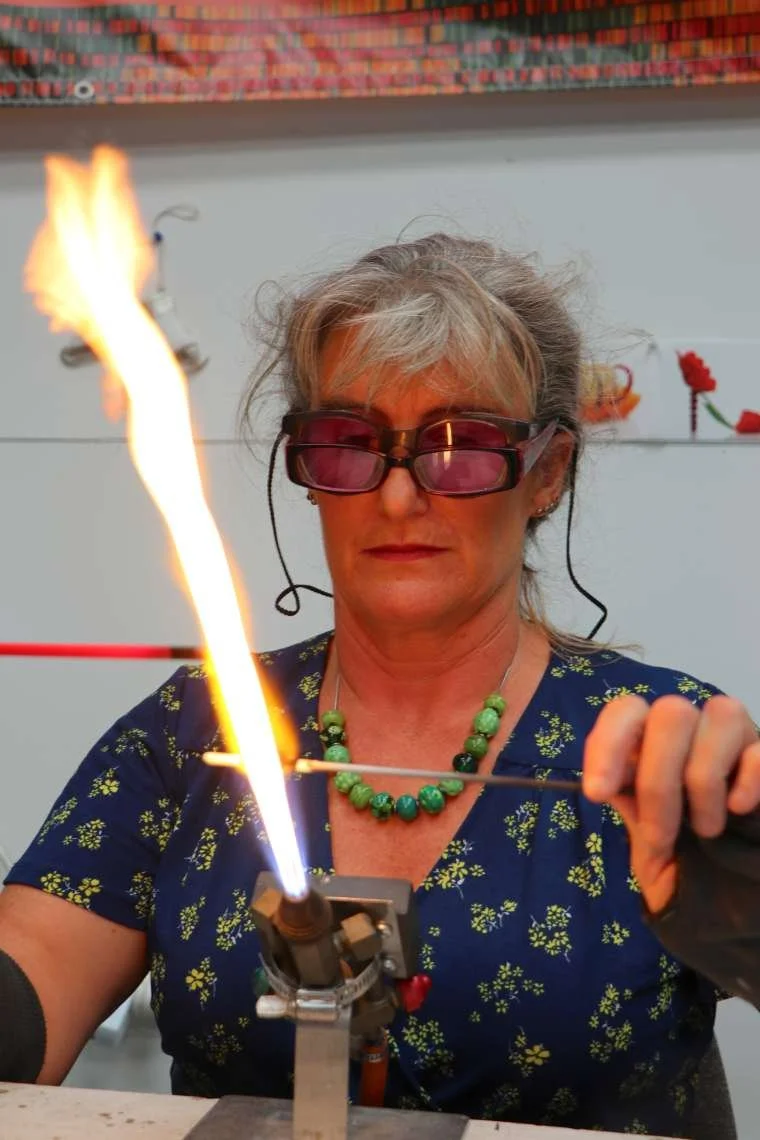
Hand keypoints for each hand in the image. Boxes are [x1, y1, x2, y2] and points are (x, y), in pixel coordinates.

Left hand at [583, 693, 759, 913]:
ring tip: (706, 831)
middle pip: (672, 712)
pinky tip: (739, 809)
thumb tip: (604, 784)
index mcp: (651, 743)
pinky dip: (747, 779)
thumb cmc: (684, 865)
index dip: (608, 743)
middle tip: (661, 837)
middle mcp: (692, 730)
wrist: (733, 899)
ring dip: (705, 779)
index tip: (598, 793)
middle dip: (659, 779)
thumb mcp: (648, 846)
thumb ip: (630, 807)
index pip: (626, 710)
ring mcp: (736, 738)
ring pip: (721, 714)